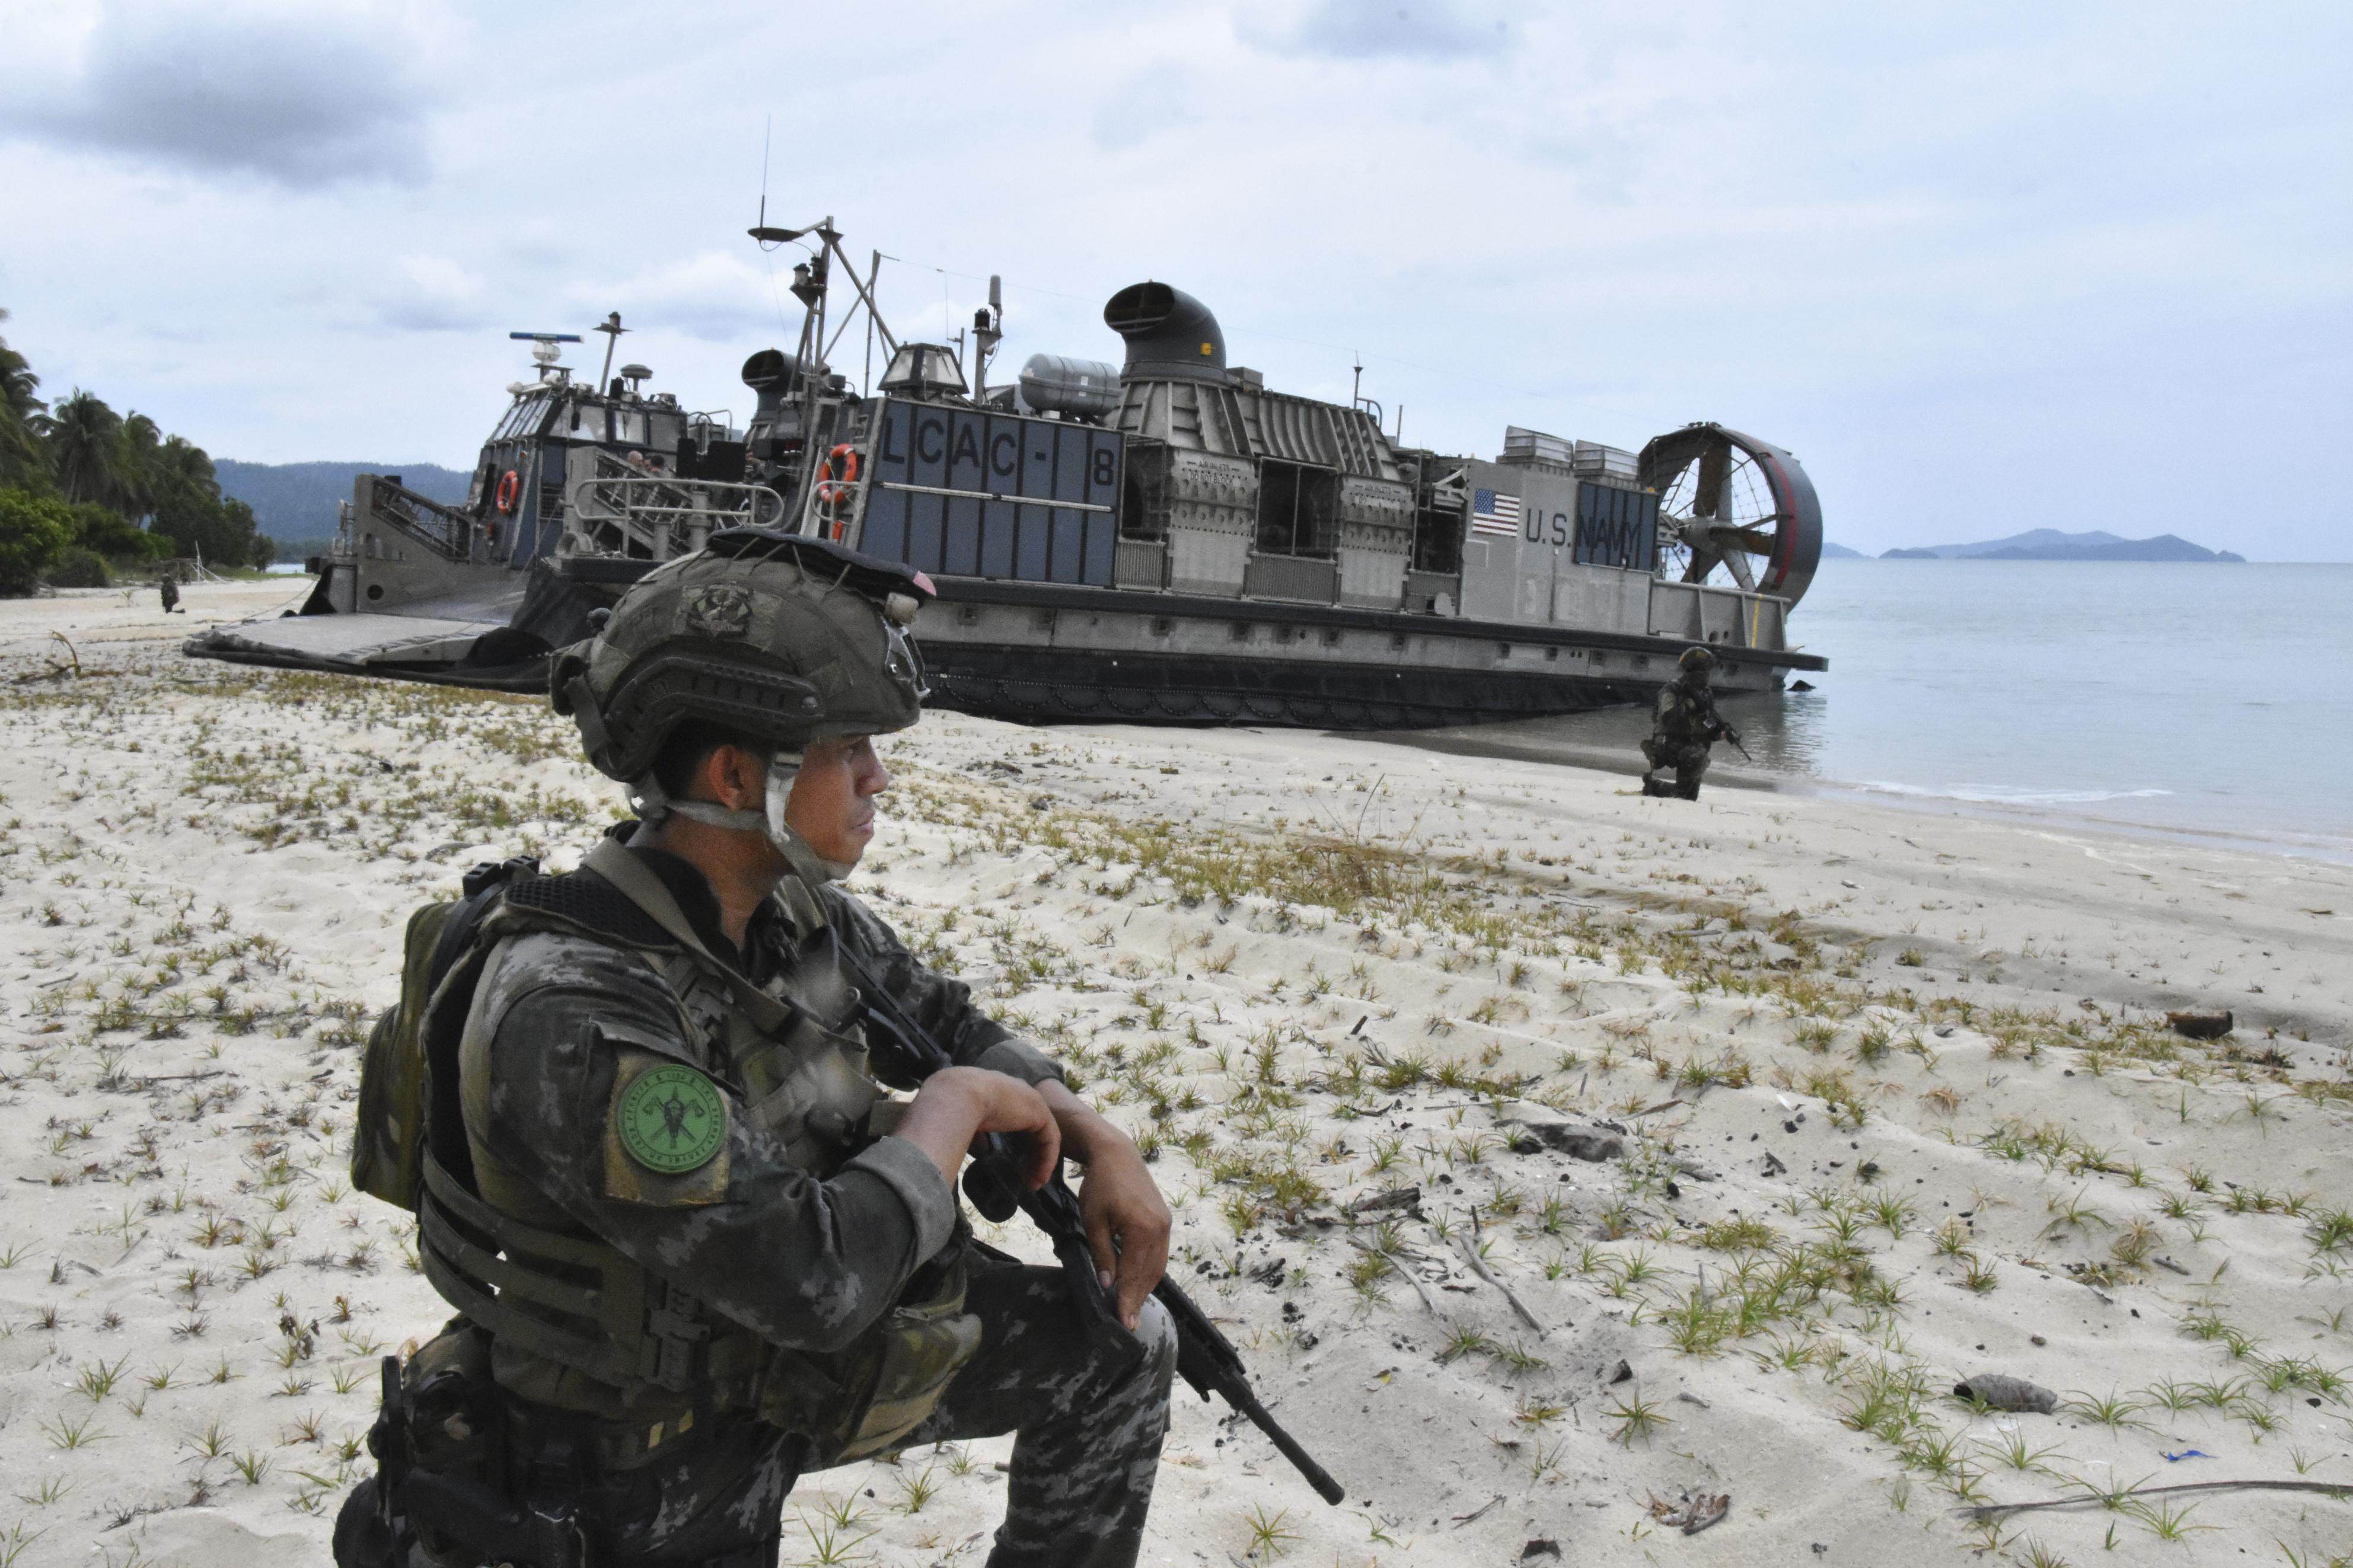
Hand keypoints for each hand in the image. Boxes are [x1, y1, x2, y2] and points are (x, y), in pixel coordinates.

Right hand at [893, 1067, 1058, 1191]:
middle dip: (1030, 1152)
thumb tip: (977, 1150)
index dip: (1013, 1141)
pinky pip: (1050, 1138)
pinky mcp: (1038, 1112)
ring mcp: (1029, 1099)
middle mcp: (1015, 1091)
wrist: (954, 1097)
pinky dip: (1047, 1159)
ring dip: (1040, 1160)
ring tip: (1033, 1183)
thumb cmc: (947, 1109)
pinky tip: (1039, 1177)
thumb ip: (972, 1134)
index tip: (1009, 1165)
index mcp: (995, 1090)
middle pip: (1030, 1124)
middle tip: (1025, 1177)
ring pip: (1042, 1133)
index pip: (1012, 1115)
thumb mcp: (959, 1122)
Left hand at [1041, 1082, 1171, 1331]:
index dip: (1127, 1300)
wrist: (1117, 1155)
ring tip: (1133, 1306)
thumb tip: (1108, 1285)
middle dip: (1138, 1299)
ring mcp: (1166, 1224)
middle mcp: (1160, 1228)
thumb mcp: (1093, 1221)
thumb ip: (1103, 1254)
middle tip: (1129, 1322)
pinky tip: (1139, 1280)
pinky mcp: (1165, 1220)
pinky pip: (1160, 1253)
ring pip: (1158, 1266)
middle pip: (1150, 1274)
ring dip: (1145, 1287)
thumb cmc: (1100, 1186)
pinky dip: (1150, 1270)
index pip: (1134, 1274)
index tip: (1124, 1322)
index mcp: (1141, 1229)